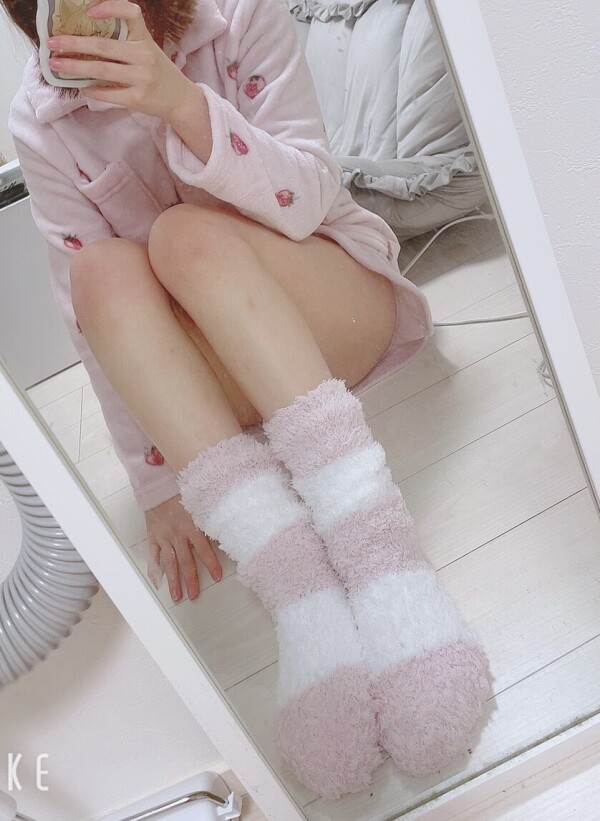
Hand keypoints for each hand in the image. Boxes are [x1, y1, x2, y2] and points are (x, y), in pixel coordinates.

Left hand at [46, 0, 195, 120]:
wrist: (180, 99)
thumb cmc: (158, 71)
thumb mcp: (147, 49)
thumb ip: (124, 41)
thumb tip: (84, 39)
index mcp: (145, 39)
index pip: (131, 14)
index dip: (111, 8)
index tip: (90, 11)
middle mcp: (144, 57)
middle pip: (104, 47)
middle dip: (74, 44)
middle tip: (52, 43)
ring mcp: (141, 79)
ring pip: (101, 70)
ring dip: (75, 68)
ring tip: (56, 65)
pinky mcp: (137, 99)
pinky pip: (108, 93)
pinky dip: (91, 90)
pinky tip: (80, 86)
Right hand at [144, 494, 222, 602]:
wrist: (158, 487)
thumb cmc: (181, 495)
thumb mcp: (199, 506)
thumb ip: (207, 522)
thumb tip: (222, 534)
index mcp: (191, 527)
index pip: (203, 549)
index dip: (211, 564)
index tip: (217, 577)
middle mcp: (177, 535)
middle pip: (185, 561)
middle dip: (190, 580)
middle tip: (194, 596)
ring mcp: (163, 537)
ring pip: (169, 563)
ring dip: (173, 581)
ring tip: (176, 596)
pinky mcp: (152, 536)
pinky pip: (153, 555)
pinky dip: (154, 569)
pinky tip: (156, 582)